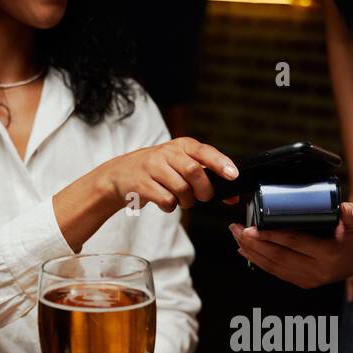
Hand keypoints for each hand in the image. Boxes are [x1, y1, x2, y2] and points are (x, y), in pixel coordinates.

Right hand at [94, 137, 237, 214]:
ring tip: (181, 200)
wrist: (119, 175)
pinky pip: (166, 200)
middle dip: (204, 190)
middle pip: (194, 172)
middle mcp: (167, 152)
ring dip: (187, 201)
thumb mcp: (180, 164)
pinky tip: (166, 202)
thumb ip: (205, 176)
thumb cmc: (158, 171)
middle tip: (203, 198)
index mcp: (182, 145)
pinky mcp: (142, 183)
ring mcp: (152, 167)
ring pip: (181, 188)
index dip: (220, 164)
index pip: (204, 152)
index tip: (233, 175)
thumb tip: (232, 196)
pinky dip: (171, 206)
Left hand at [229, 202, 352, 288]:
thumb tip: (342, 208)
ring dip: (252, 254)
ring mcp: (310, 279)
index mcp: (328, 255)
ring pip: (275, 267)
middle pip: (278, 257)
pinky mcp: (305, 282)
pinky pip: (278, 272)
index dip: (271, 236)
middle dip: (254, 244)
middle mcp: (317, 271)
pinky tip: (247, 253)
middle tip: (236, 230)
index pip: (294, 243)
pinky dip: (260, 263)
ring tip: (236, 239)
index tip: (252, 228)